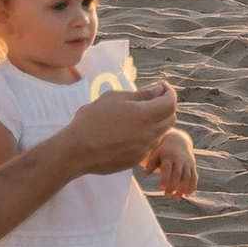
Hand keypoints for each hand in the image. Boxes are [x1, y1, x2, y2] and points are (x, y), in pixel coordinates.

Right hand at [50, 75, 179, 175]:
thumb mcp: (114, 98)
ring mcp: (143, 150)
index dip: (169, 92)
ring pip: (161, 132)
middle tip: (152, 98)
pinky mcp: (136, 160)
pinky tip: (131, 130)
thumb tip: (158, 91)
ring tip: (140, 114)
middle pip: (170, 118)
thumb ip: (140, 95)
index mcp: (144, 116)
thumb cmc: (92, 120)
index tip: (161, 86)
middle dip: (165, 105)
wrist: (77, 150)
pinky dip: (147, 135)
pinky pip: (150, 145)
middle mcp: (148, 134)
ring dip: (157, 121)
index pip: (170, 103)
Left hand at [152, 127, 199, 199]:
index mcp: (169, 156)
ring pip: (187, 177)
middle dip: (173, 186)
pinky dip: (192, 186)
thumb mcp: (156, 154)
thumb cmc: (163, 150)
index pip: (167, 168)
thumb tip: (144, 173)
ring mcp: (187, 163)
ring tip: (176, 198)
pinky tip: (187, 195)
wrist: (178, 140)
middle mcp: (179, 159)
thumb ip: (151, 164)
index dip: (165, 178)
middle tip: (166, 195)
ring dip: (182, 189)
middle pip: (177, 174)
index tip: (161, 188)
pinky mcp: (192, 166)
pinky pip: (194, 177)